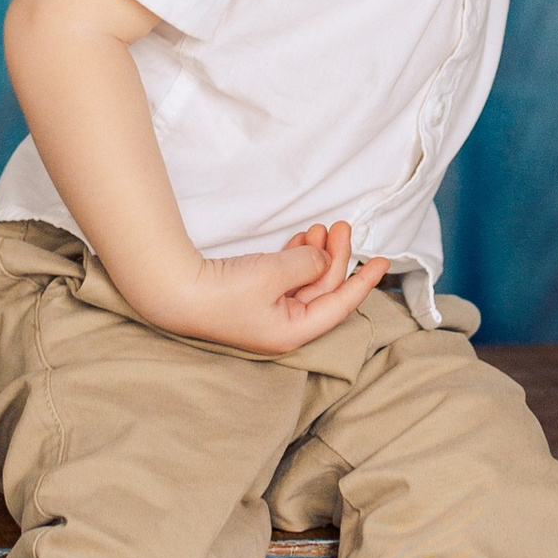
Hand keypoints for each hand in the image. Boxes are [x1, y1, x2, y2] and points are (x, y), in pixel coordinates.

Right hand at [164, 221, 383, 354]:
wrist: (174, 291)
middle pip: (323, 290)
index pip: (340, 305)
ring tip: (321, 228)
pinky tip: (302, 239)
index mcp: (294, 331)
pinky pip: (286, 279)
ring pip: (305, 282)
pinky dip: (296, 259)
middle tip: (341, 225)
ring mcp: (268, 314)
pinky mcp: (253, 299)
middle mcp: (284, 326)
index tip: (383, 260)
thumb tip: (320, 260)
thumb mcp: (275, 273)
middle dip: (334, 257)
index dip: (363, 281)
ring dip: (315, 255)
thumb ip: (307, 264)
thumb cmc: (224, 291)